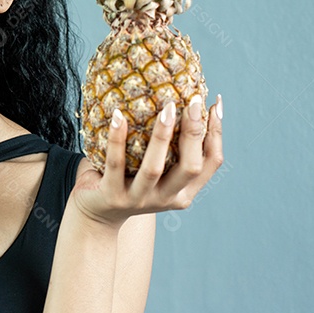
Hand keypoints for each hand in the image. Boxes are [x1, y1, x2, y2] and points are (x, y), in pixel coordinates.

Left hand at [72, 94, 223, 226]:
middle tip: (194, 101)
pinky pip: (115, 164)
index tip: (214, 104)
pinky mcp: (112, 195)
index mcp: (183, 192)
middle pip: (191, 167)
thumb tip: (179, 96)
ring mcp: (139, 199)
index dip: (217, 133)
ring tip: (167, 106)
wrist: (96, 216)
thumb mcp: (157, 170)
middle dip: (195, 132)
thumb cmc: (129, 182)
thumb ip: (170, 147)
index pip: (211, 163)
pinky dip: (117, 138)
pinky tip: (118, 115)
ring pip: (154, 168)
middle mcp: (166, 199)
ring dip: (163, 136)